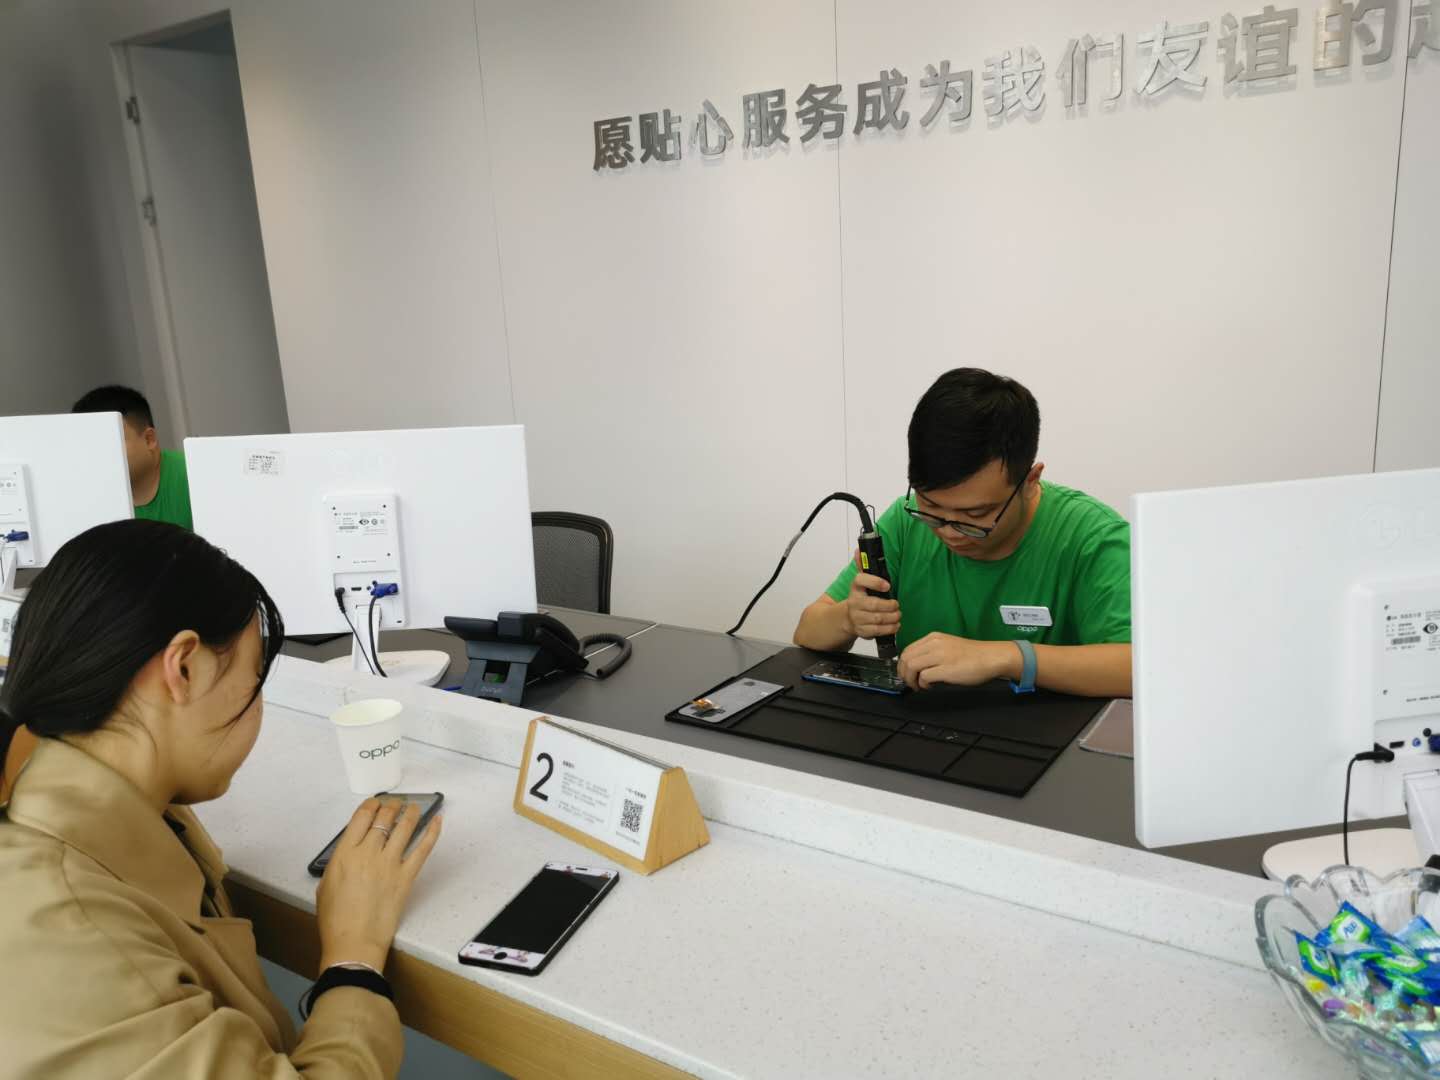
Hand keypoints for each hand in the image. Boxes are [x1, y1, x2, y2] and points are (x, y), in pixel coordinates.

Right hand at [315, 797, 442, 972]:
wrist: (354, 943)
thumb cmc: (336, 920)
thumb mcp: (325, 885)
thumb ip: (339, 863)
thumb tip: (351, 853)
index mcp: (345, 853)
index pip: (362, 816)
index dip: (372, 805)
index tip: (376, 803)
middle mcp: (368, 853)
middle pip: (385, 818)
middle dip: (392, 806)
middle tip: (396, 804)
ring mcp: (390, 863)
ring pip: (405, 827)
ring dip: (412, 812)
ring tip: (414, 807)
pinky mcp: (407, 877)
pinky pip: (423, 848)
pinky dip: (432, 832)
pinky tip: (438, 820)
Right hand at [842, 552, 899, 640]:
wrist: (847, 618)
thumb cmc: (860, 598)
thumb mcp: (860, 583)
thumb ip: (862, 566)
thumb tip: (859, 550)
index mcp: (855, 588)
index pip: (861, 580)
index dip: (875, 582)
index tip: (888, 585)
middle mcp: (854, 602)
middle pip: (873, 604)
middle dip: (890, 606)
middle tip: (897, 605)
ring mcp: (857, 617)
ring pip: (878, 619)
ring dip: (892, 617)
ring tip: (898, 615)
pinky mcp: (862, 630)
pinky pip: (878, 631)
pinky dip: (890, 628)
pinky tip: (895, 625)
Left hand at [898, 633, 1014, 689]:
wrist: (991, 657)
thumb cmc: (972, 655)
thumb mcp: (947, 647)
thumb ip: (931, 653)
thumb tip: (917, 667)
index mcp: (933, 638)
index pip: (907, 650)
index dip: (903, 665)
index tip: (906, 674)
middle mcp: (934, 644)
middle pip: (905, 658)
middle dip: (904, 673)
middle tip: (910, 683)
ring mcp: (940, 655)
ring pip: (911, 666)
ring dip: (911, 679)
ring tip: (919, 686)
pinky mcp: (946, 668)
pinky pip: (924, 677)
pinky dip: (923, 684)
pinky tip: (930, 686)